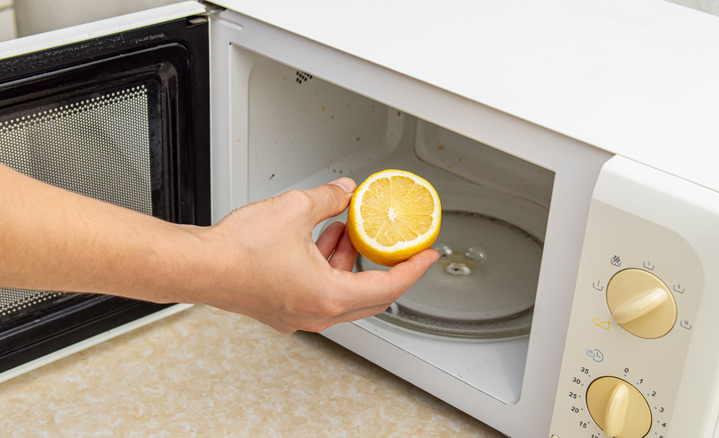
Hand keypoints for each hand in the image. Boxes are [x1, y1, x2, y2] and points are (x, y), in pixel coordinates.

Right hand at [188, 178, 438, 333]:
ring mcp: (298, 315)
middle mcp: (316, 313)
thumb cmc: (238, 251)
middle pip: (370, 295)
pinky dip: (328, 268)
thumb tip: (345, 192)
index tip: (427, 258)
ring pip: (342, 292)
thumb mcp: (295, 209)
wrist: (199, 266)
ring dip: (351, 262)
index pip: (389, 287)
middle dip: (384, 266)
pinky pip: (320, 292)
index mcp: (328, 296)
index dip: (413, 269)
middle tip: (396, 247)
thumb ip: (329, 199)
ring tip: (348, 229)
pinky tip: (320, 240)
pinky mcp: (282, 309)